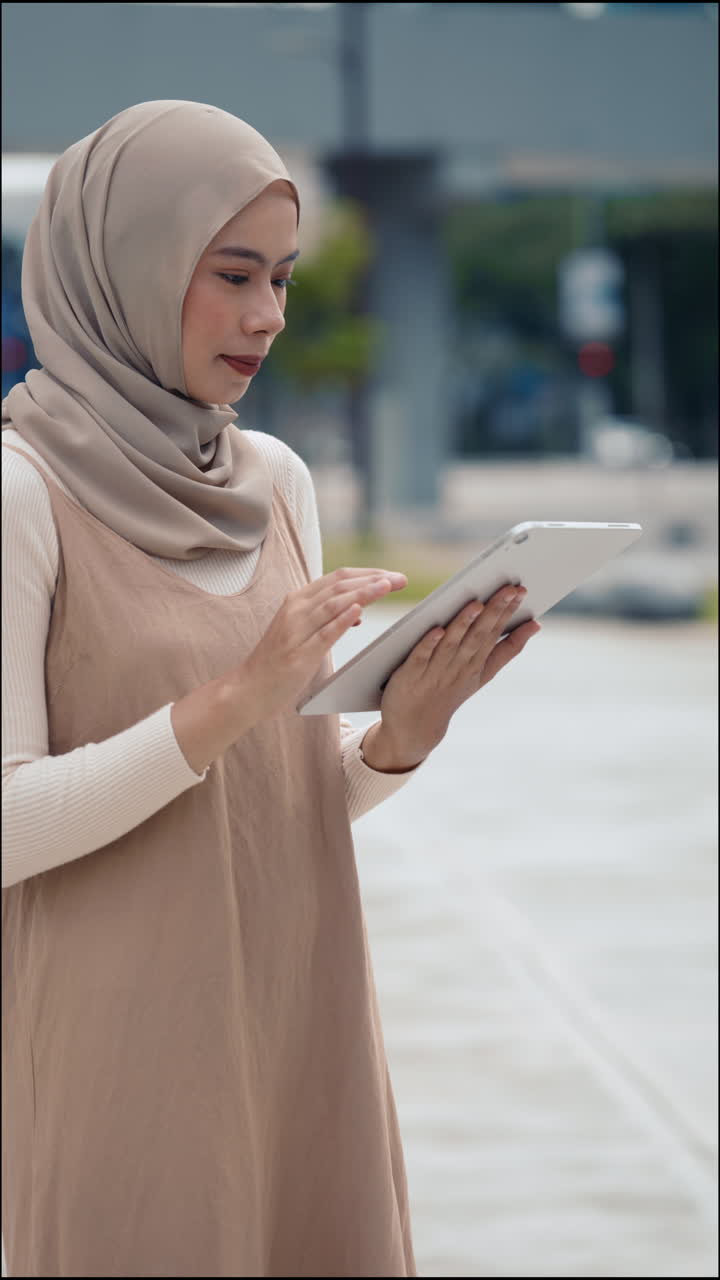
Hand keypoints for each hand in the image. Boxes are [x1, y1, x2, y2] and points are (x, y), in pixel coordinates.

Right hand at [239, 565, 406, 721]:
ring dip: (364, 593)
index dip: (368, 573)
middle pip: (340, 585)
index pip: (338, 577)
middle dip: (373, 579)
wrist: (248, 688)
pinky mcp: (298, 654)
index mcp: (298, 599)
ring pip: (333, 604)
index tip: (392, 575)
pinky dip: (342, 620)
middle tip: (400, 579)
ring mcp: (295, 631)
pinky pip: (323, 633)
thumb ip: (327, 617)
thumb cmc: (278, 660)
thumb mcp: (303, 631)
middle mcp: (296, 609)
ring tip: (387, 587)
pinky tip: (359, 612)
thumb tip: (358, 607)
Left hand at [377, 585, 540, 758]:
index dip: (508, 611)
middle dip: (494, 611)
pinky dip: (428, 645)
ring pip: (452, 645)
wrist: (415, 725)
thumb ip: (508, 649)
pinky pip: (420, 658)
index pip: (495, 632)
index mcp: (477, 663)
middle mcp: (459, 667)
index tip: (521, 590)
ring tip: (476, 604)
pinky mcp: (410, 676)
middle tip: (508, 588)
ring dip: (464, 625)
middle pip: (478, 636)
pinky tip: (436, 630)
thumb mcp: (483, 673)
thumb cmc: (450, 691)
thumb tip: (535, 624)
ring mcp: (435, 672)